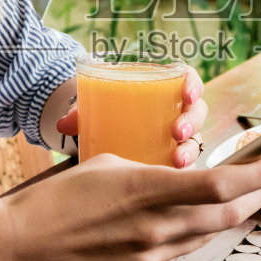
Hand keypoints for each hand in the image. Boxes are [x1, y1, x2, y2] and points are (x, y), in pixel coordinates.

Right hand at [0, 151, 260, 260]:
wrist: (17, 246)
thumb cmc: (53, 200)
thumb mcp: (108, 166)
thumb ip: (151, 175)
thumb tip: (178, 182)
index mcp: (146, 190)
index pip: (220, 185)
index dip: (258, 176)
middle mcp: (154, 229)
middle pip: (225, 215)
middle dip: (254, 196)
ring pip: (201, 237)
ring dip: (217, 217)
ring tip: (225, 199)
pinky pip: (172, 258)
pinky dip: (176, 241)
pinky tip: (162, 230)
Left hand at [54, 66, 207, 169]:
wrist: (99, 137)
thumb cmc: (103, 116)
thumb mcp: (92, 111)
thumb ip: (79, 115)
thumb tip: (63, 124)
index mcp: (161, 91)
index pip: (187, 80)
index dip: (193, 85)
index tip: (186, 96)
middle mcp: (175, 114)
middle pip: (197, 112)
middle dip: (192, 122)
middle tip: (177, 133)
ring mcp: (176, 140)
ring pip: (195, 141)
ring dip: (190, 150)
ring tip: (178, 161)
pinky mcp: (172, 162)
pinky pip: (186, 166)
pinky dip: (185, 173)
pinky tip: (176, 179)